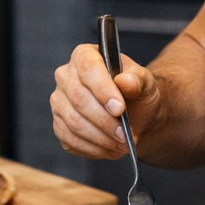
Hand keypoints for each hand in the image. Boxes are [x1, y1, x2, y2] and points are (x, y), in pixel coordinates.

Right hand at [50, 43, 161, 159]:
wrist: (134, 113)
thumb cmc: (136, 93)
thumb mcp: (145, 82)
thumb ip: (137, 80)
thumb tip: (126, 82)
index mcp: (85, 56)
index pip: (88, 69)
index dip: (103, 90)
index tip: (119, 108)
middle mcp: (66, 76)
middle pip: (79, 99)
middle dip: (105, 120)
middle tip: (124, 134)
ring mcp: (59, 102)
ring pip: (74, 123)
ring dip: (100, 138)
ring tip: (121, 143)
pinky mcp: (59, 125)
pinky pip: (70, 140)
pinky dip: (93, 148)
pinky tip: (109, 148)